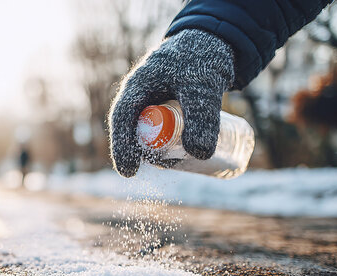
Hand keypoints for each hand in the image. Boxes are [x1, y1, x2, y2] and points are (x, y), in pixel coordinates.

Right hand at [108, 29, 234, 177]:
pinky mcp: (169, 110)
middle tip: (176, 164)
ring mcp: (154, 104)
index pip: (121, 120)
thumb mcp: (204, 86)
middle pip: (135, 132)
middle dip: (150, 153)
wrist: (215, 41)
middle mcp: (141, 97)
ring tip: (190, 157)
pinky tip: (192, 153)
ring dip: (166, 150)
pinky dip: (175, 144)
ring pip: (152, 135)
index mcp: (137, 86)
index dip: (121, 147)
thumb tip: (200, 154)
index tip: (129, 172)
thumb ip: (203, 117)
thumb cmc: (202, 57)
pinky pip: (165, 132)